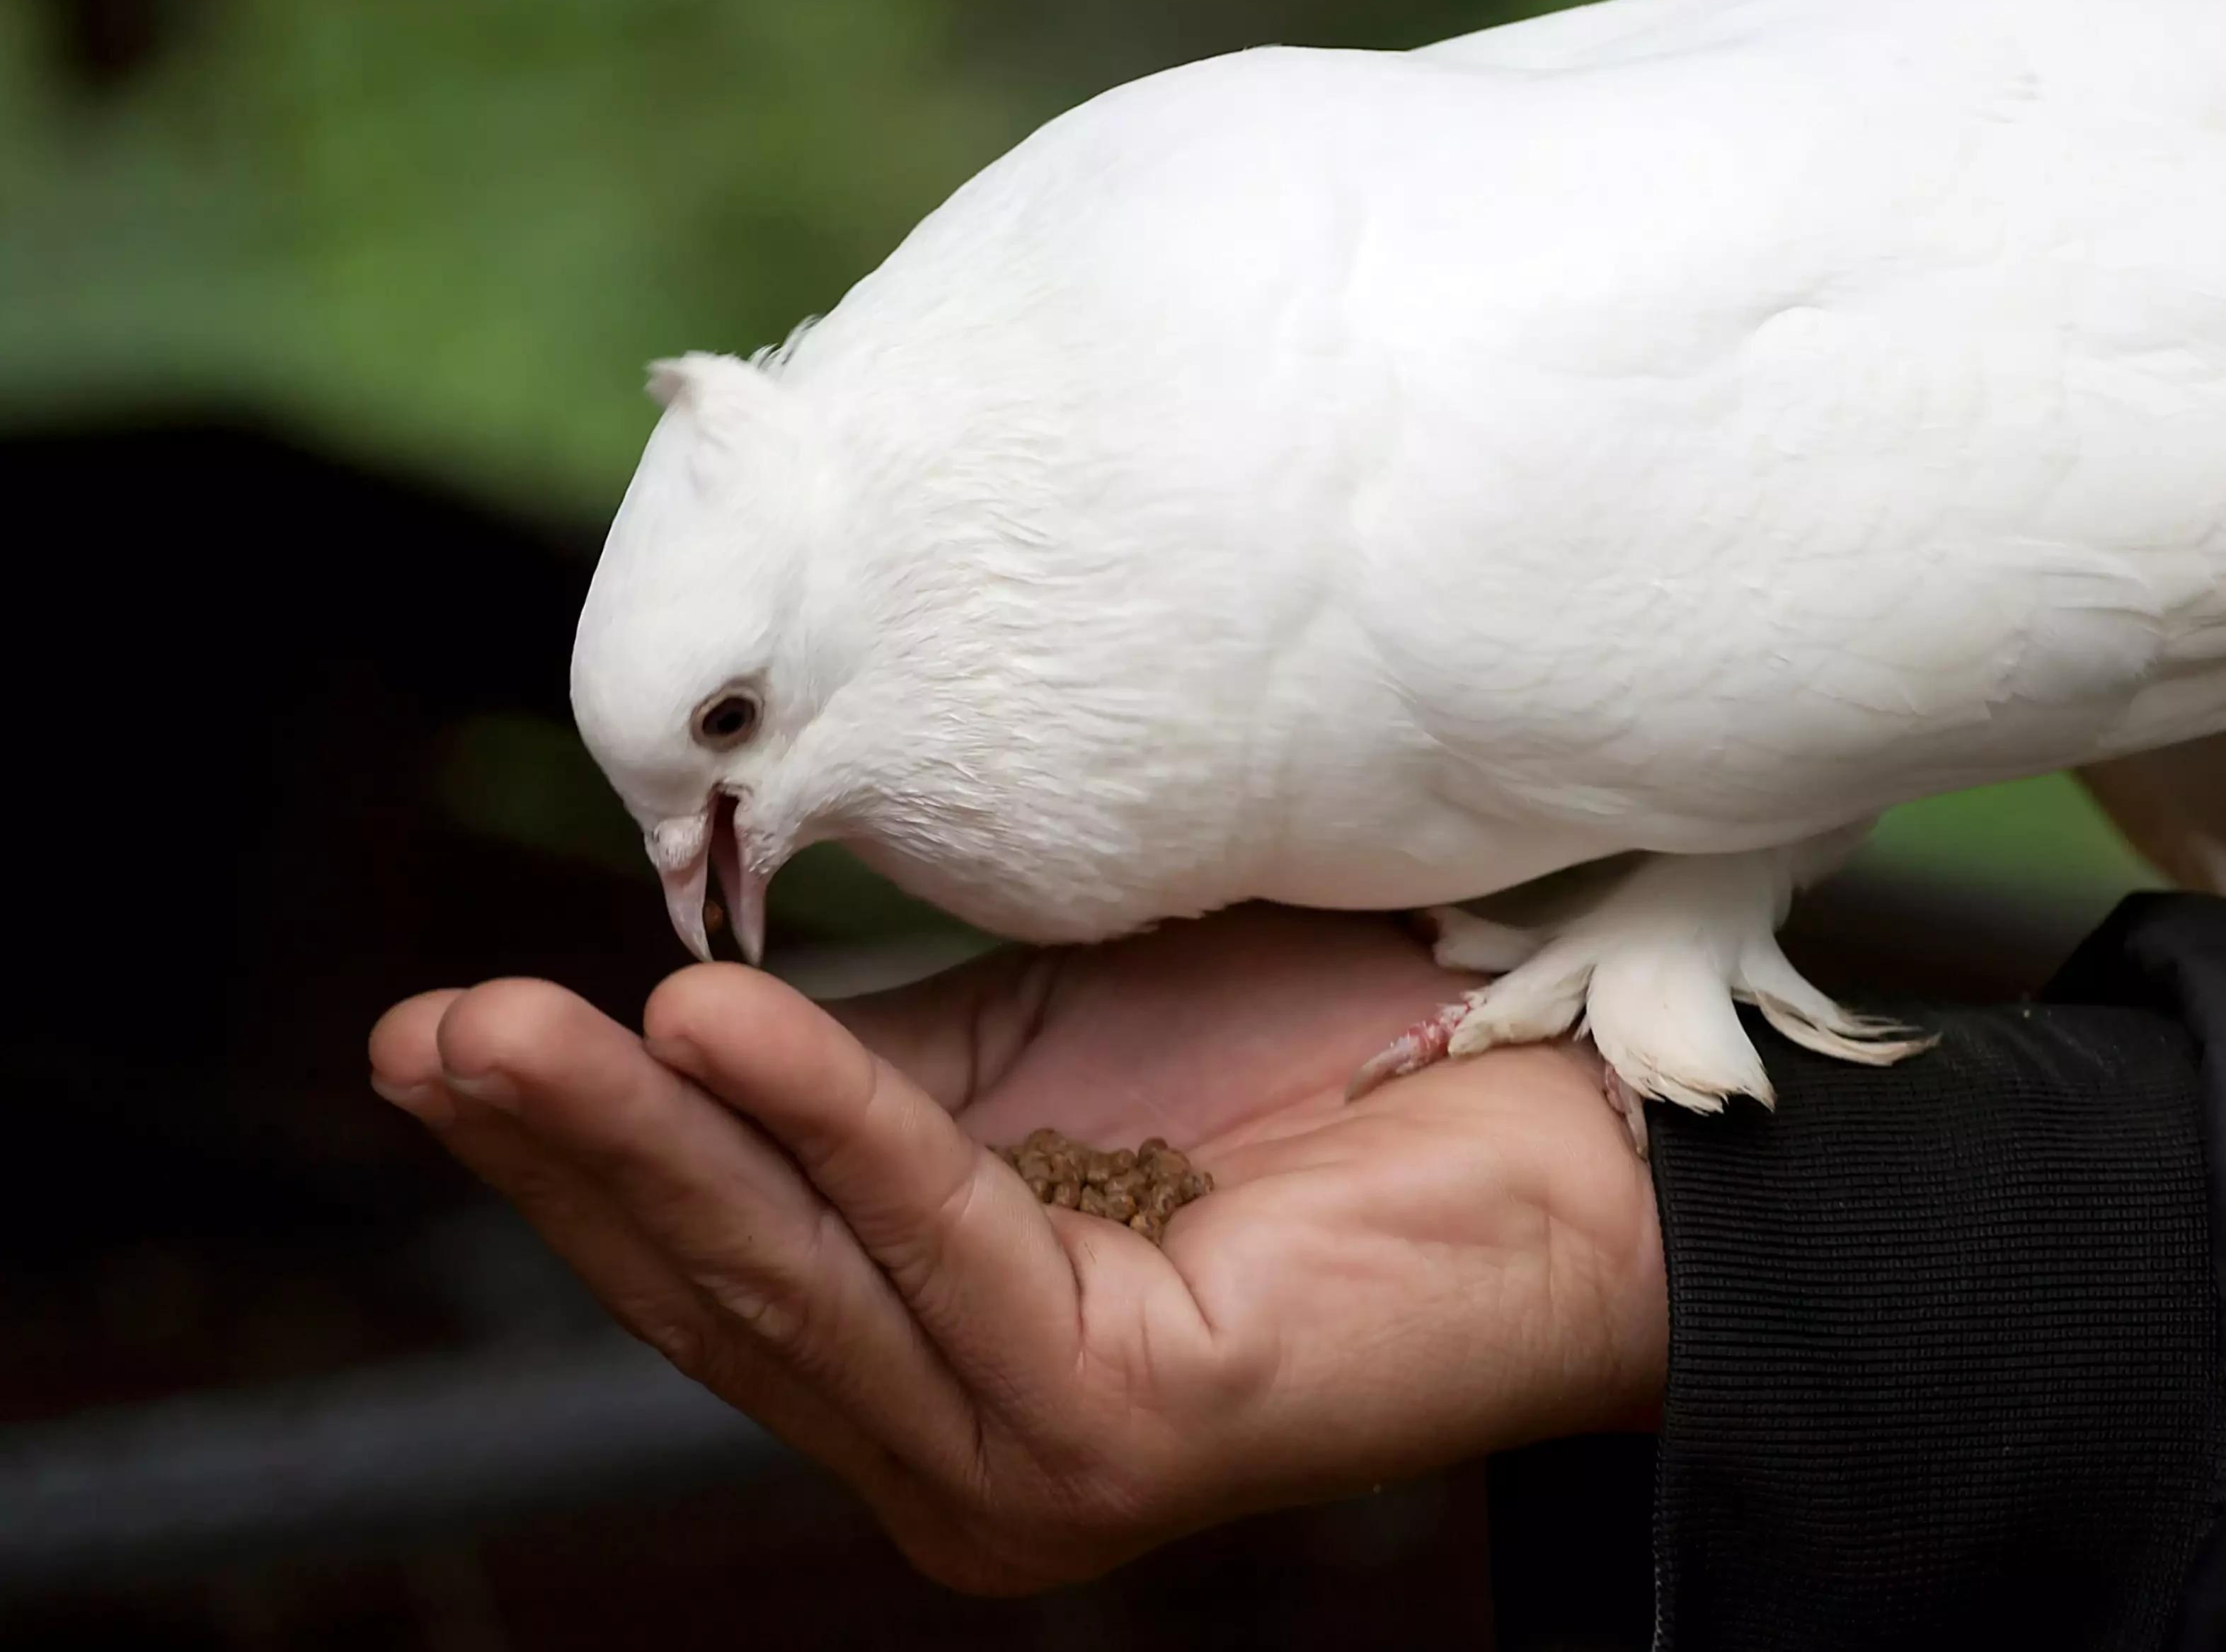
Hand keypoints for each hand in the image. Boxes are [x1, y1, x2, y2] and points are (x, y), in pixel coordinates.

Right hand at [366, 907, 1665, 1591]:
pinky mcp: (1120, 1437)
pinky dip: (832, 1133)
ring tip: (510, 1028)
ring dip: (641, 1143)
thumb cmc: (1337, 1050)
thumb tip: (690, 985)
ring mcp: (1031, 1462)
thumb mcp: (1044, 1046)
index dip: (572, 1148)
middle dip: (563, 1148)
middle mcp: (959, 1438)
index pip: (714, 1251)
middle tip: (426, 1030)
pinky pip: (944, 1253)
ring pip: (797, 1278)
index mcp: (930, 1346)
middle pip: (722, 1278)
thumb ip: (881, 1058)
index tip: (435, 1030)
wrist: (1577, 1117)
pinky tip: (715, 1034)